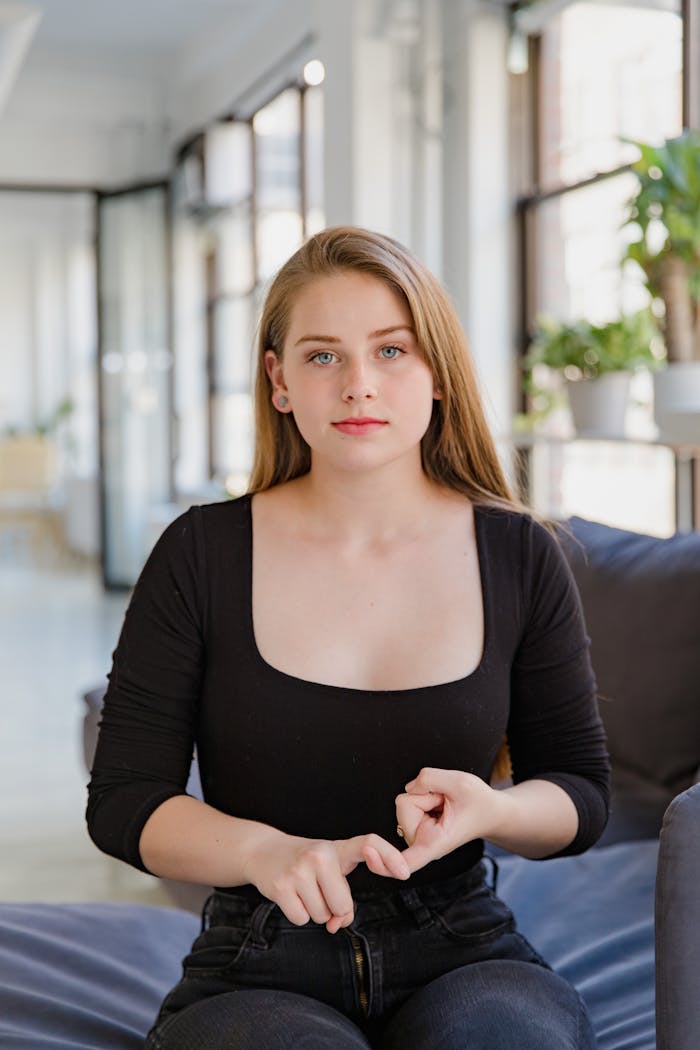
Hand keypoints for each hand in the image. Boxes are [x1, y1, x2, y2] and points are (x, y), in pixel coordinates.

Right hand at [243, 828, 409, 933]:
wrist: (263, 851)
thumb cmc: (307, 863)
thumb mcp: (330, 870)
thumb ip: (344, 896)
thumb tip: (337, 924)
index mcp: (338, 847)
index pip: (369, 843)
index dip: (389, 857)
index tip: (405, 872)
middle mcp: (320, 854)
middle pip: (343, 905)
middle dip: (334, 907)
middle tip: (319, 889)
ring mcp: (299, 870)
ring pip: (322, 916)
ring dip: (315, 910)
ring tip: (304, 889)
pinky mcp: (280, 887)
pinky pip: (303, 919)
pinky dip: (299, 914)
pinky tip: (291, 895)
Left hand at [395, 767, 505, 873]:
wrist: (491, 811)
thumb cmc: (480, 802)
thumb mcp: (461, 782)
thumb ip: (429, 778)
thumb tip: (409, 786)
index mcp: (435, 843)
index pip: (404, 861)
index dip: (384, 860)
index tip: (369, 855)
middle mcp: (422, 842)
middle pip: (404, 805)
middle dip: (425, 794)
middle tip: (448, 802)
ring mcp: (417, 834)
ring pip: (405, 800)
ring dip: (426, 794)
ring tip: (445, 803)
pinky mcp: (415, 824)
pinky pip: (408, 800)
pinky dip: (423, 795)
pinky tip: (437, 803)